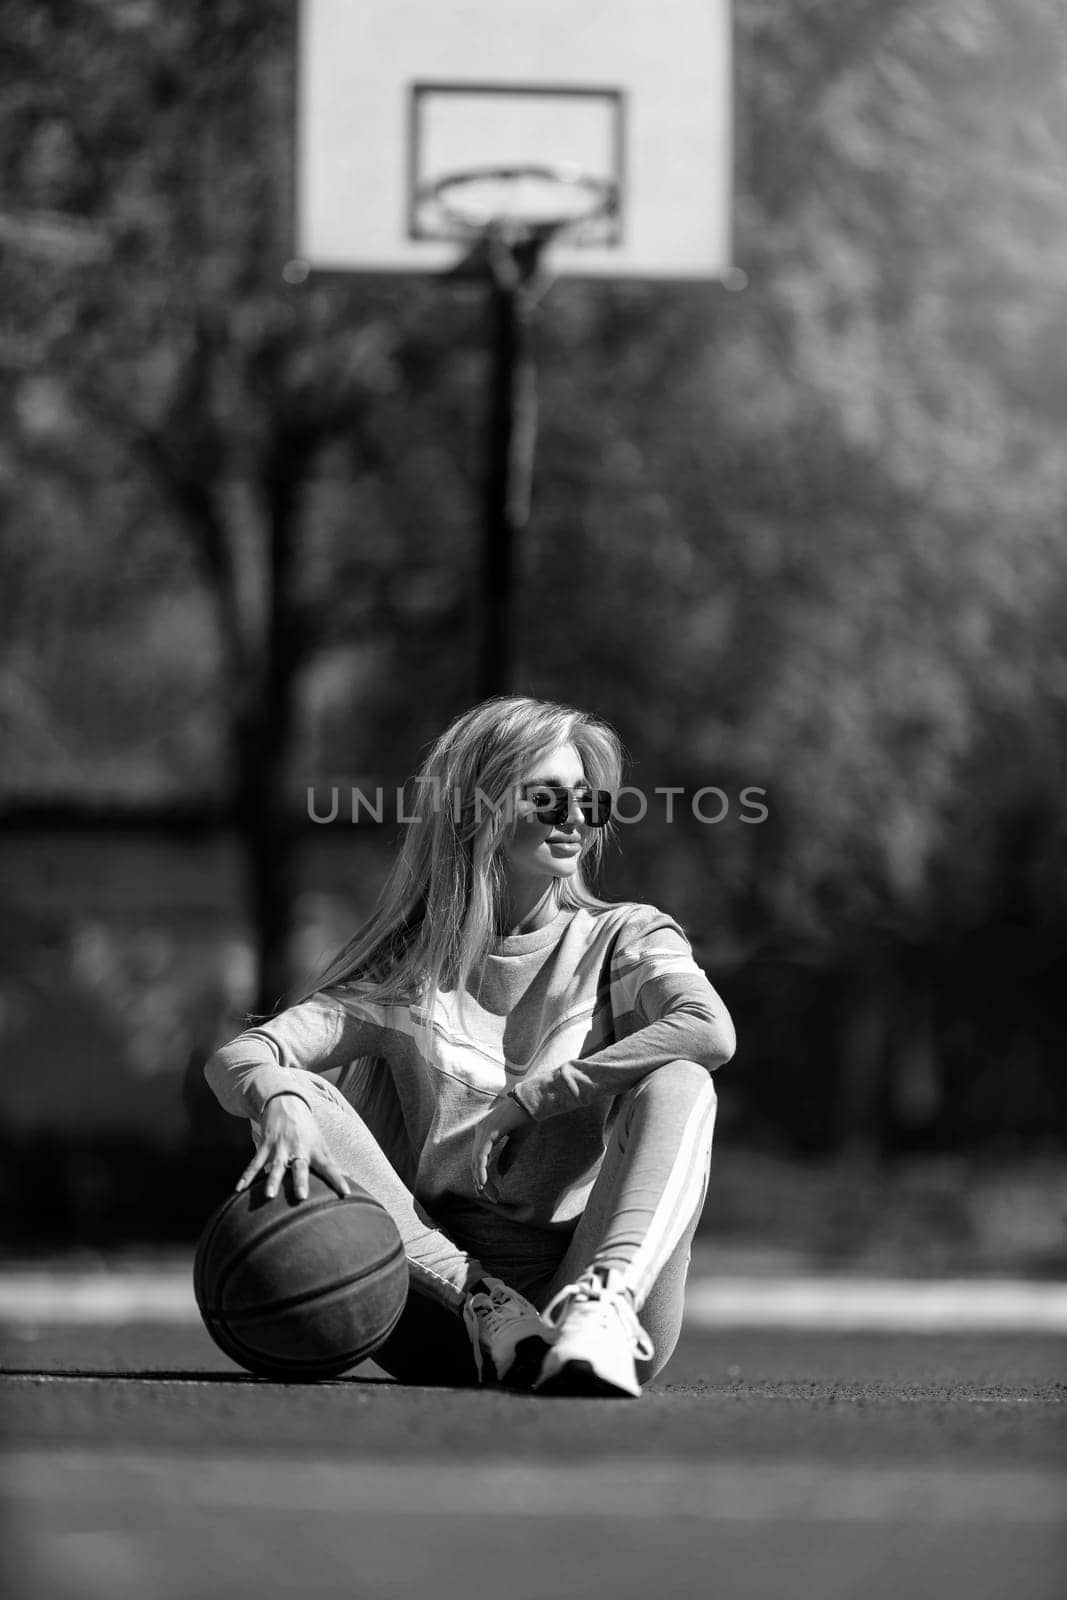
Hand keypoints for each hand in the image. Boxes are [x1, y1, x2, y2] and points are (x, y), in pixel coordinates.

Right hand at [236, 1094, 350, 1200]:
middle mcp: (299, 1148)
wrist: (286, 1102)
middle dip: (300, 1181)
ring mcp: (281, 1146)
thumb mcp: (321, 1143)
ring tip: (269, 1195)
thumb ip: (332, 1163)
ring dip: (272, 1180)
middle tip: (301, 1196)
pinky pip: (255, 1162)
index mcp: (316, 1150)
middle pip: (301, 1166)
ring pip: (276, 1165)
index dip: (338, 1179)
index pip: (330, 1167)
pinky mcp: (266, 1144)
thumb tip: (350, 1178)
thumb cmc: (307, 1129)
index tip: (346, 1192)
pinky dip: (247, 1175)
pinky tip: (239, 1188)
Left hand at [471, 1094, 531, 1201]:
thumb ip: (508, 1156)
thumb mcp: (517, 1141)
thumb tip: (500, 1173)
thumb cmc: (527, 1117)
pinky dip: (481, 1170)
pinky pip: (480, 1156)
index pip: (479, 1159)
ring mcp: (483, 1131)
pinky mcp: (488, 1132)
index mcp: (486, 1132)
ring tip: (489, 1195)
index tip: (491, 1192)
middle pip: (475, 1163)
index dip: (483, 1177)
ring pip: (475, 1161)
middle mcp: (481, 1131)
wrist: (534, 1102)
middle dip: (482, 1183)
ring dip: (481, 1180)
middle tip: (492, 1198)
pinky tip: (483, 1183)